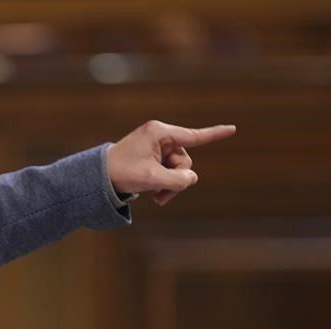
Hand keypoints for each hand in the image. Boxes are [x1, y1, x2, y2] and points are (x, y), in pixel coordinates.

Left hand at [106, 121, 235, 205]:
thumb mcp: (151, 179)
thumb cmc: (121, 173)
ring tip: (155, 196)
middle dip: (177, 179)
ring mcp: (156, 145)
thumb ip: (177, 180)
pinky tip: (153, 192)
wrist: (98, 177)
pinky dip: (163, 182)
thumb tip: (191, 178)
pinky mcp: (152, 155)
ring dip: (169, 184)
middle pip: (184, 160)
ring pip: (177, 168)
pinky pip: (168, 170)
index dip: (215, 134)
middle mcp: (160, 135)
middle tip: (160, 197)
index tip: (232, 129)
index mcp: (160, 133)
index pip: (193, 136)